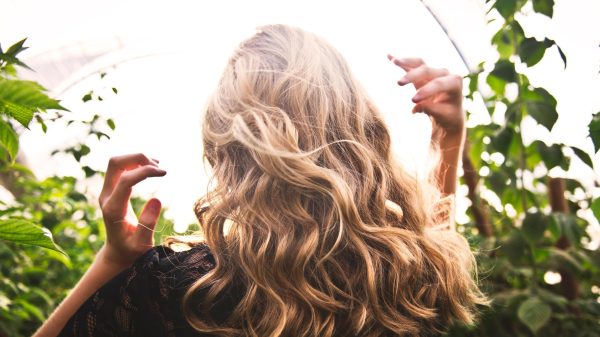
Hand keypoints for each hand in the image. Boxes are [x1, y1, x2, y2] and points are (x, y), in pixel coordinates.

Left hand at [98, 153, 166, 268]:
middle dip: (138, 158)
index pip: (125, 179)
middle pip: (115, 163)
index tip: (164, 173)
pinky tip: (150, 168)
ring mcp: (107, 192)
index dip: (145, 171)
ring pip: (117, 163)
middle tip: (159, 167)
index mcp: (113, 209)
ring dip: (136, 159)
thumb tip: (156, 199)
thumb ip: (148, 223)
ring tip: (157, 167)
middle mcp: (106, 197)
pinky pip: (120, 168)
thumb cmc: (132, 251)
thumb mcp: (142, 244)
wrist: (118, 253)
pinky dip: (135, 163)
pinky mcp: (111, 190)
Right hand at [387, 55, 464, 139]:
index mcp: (454, 83)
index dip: (425, 90)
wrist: (449, 111)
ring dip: (406, 62)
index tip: (412, 100)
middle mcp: (445, 73)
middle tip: (398, 83)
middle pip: (427, 71)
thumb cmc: (448, 114)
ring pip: (419, 63)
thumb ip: (431, 109)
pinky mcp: (423, 73)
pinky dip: (402, 62)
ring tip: (394, 61)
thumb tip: (415, 107)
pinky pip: (412, 65)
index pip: (438, 83)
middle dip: (413, 76)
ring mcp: (434, 71)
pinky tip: (389, 56)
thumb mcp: (443, 115)